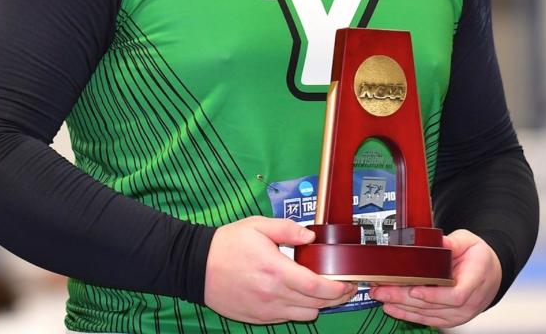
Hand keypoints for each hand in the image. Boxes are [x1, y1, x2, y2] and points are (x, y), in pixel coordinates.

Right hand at [204, 217, 357, 323]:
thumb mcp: (257, 226)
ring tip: (320, 290)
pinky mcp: (258, 318)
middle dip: (336, 297)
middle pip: (316, 304)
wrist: (196, 266)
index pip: (317, 286)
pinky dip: (298, 310)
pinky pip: (287, 319)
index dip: (338, 288)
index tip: (349, 283)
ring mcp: (266, 310)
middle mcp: (273, 295)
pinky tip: (297, 296)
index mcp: (276, 270)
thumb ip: (287, 229)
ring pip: (305, 315)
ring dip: (317, 305)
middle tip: (344, 287)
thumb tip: (311, 237)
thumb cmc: (227, 244)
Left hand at [369, 229, 500, 328]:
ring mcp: (460, 313)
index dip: (433, 295)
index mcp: (476, 279)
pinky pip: (429, 319)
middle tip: (383, 289)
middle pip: (435, 306)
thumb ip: (453, 242)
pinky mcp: (450, 318)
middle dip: (405, 298)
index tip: (414, 290)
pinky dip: (409, 315)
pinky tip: (393, 308)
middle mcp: (469, 301)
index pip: (456, 295)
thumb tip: (438, 241)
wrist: (490, 272)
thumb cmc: (478, 257)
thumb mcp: (468, 241)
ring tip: (382, 297)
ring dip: (403, 308)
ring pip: (429, 315)